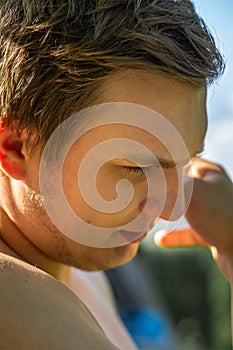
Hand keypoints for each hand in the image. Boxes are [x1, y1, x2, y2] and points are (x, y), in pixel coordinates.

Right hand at [155, 158, 232, 279]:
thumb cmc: (219, 215)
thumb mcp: (190, 193)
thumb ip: (166, 191)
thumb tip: (143, 199)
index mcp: (209, 173)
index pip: (182, 161)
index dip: (163, 165)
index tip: (144, 170)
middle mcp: (212, 189)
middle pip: (181, 186)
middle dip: (162, 192)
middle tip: (143, 195)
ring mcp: (213, 212)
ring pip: (184, 209)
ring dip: (167, 214)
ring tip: (149, 216)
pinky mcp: (212, 232)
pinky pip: (189, 232)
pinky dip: (175, 236)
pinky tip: (160, 240)